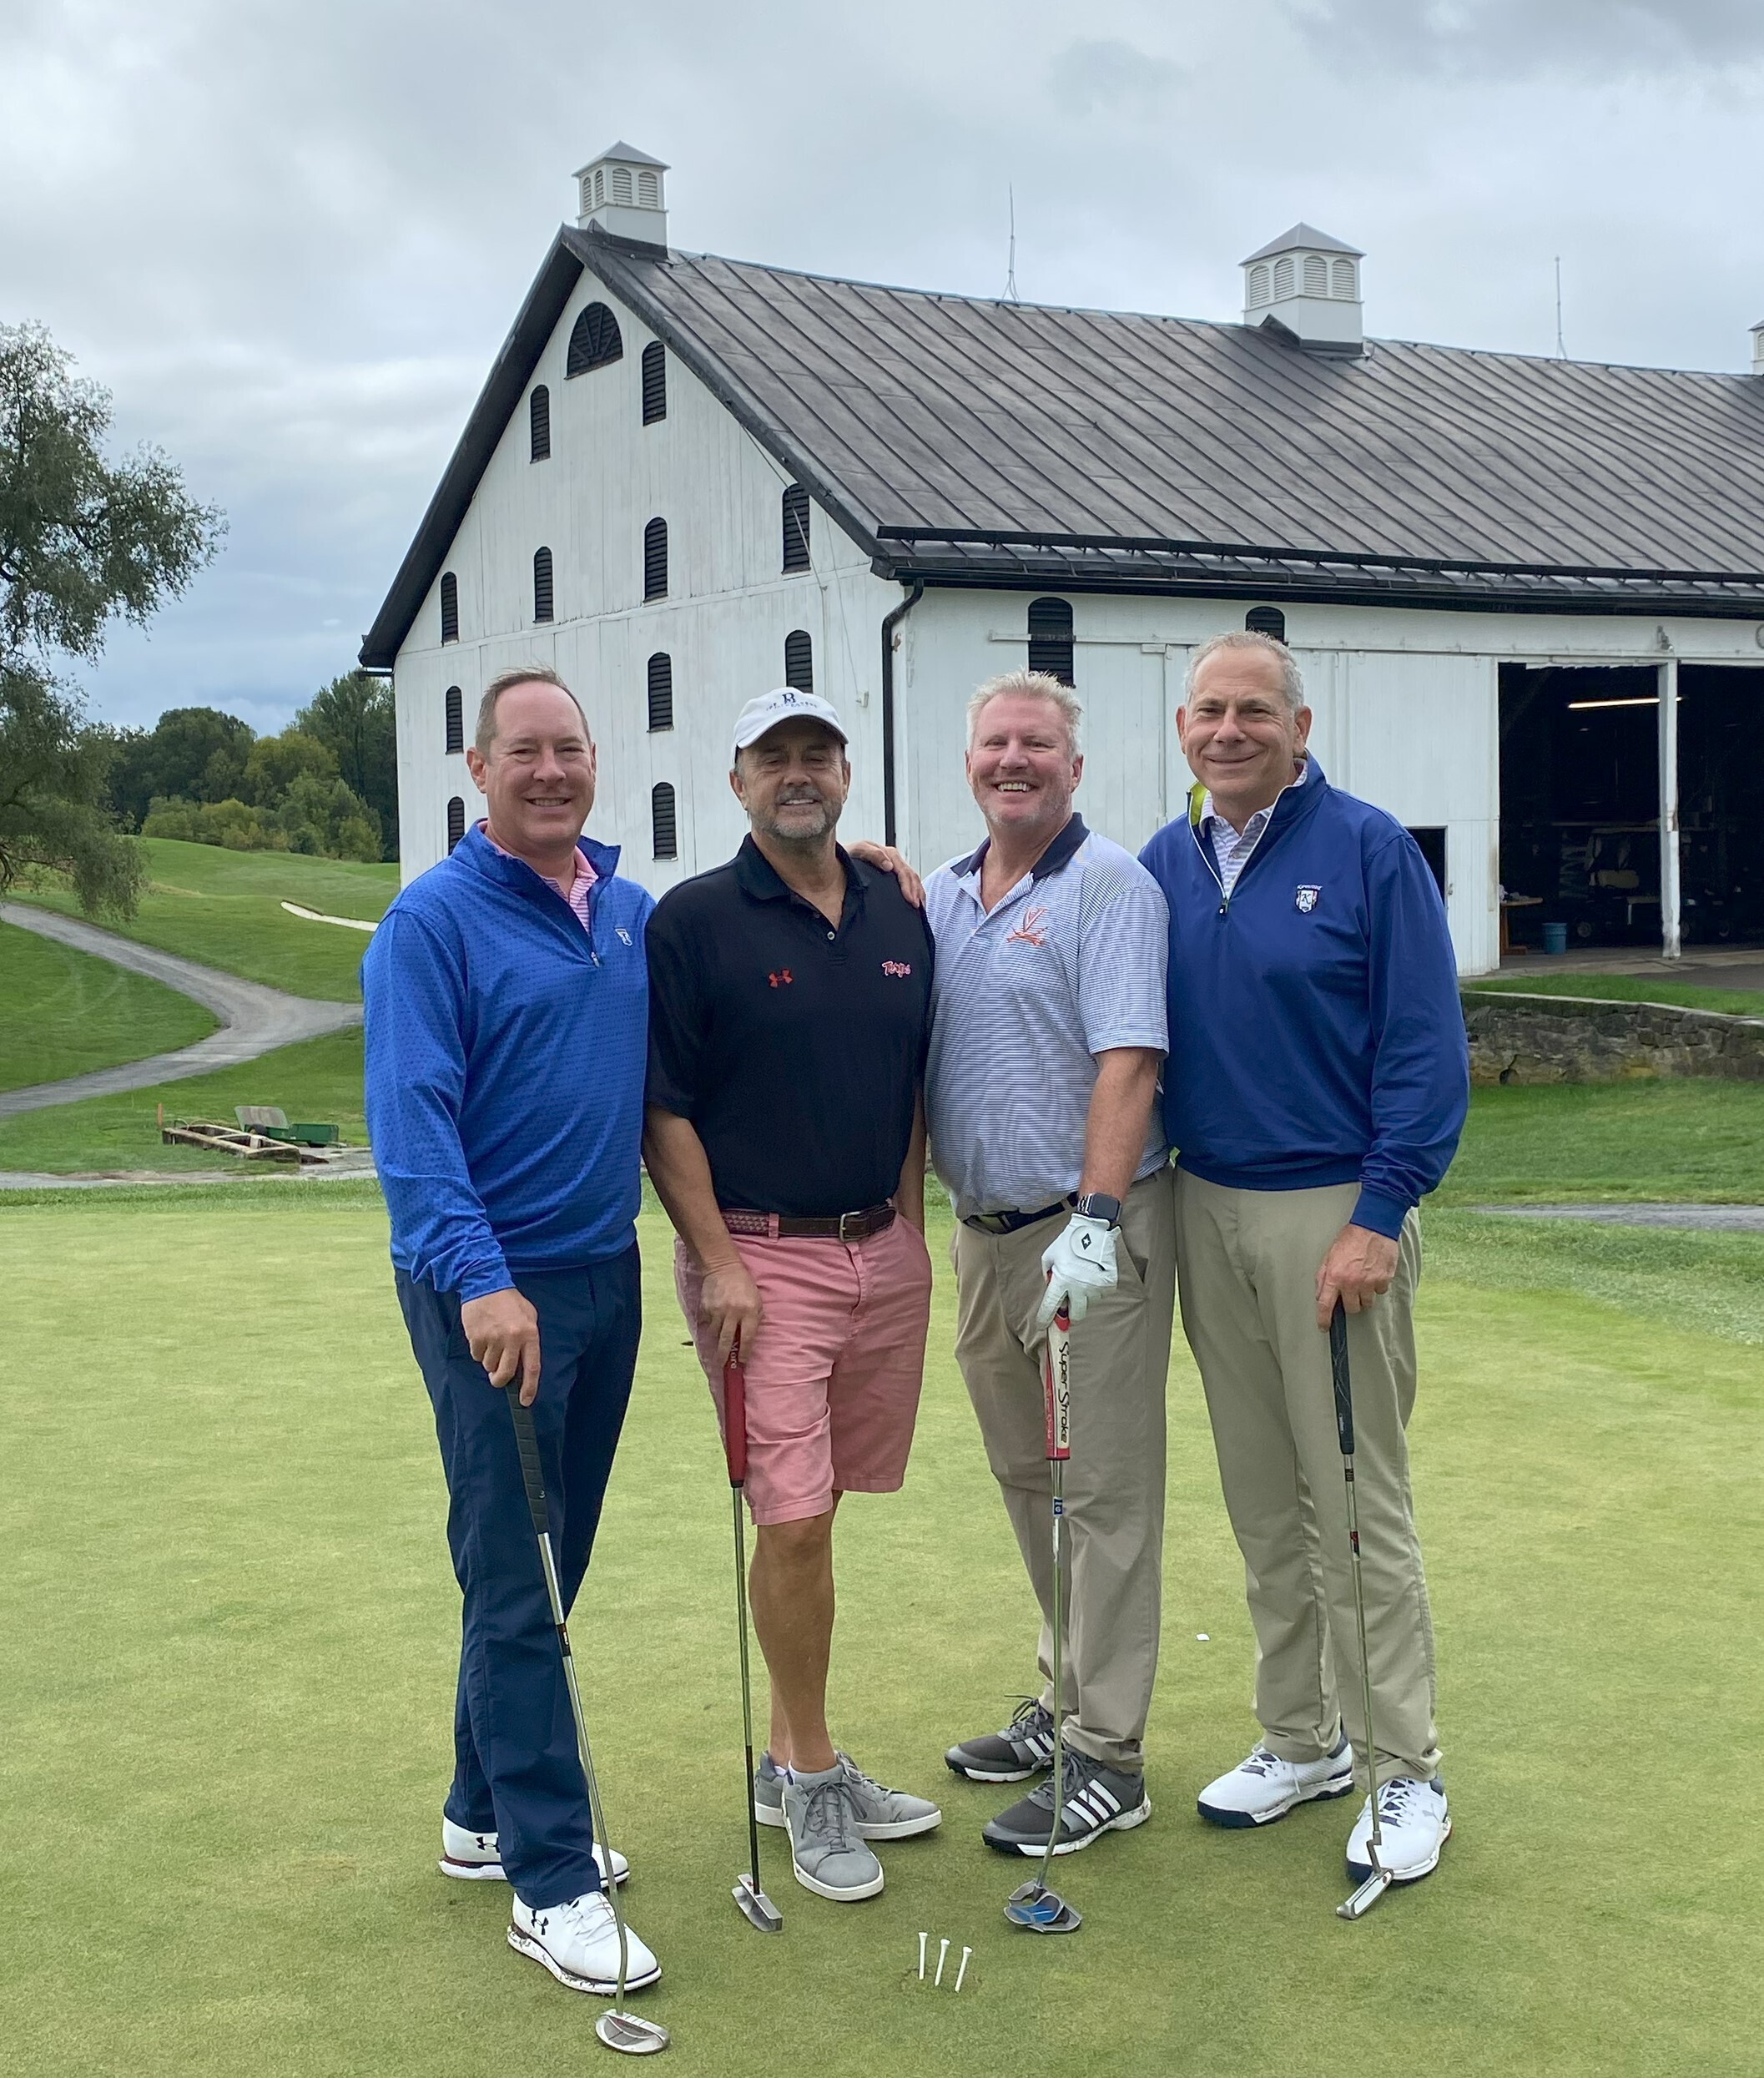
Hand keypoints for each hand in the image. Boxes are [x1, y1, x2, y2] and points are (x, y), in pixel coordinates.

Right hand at [460, 1287, 540, 1403]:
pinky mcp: (476, 1337)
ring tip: (491, 1342)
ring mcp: (493, 1339)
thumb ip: (528, 1339)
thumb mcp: (529, 1316)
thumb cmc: (509, 1301)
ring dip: (489, 1360)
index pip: (532, 1367)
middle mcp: (512, 1338)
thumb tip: (524, 1364)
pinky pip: (477, 1356)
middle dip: (500, 1380)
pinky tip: (481, 1335)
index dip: (529, 1387)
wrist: (485, 1284)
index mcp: (529, 1334)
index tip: (525, 1401)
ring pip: (489, 1365)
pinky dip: (478, 1351)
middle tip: (497, 1378)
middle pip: (506, 1373)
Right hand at [700, 1254, 762, 1365]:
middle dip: (724, 1356)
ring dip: (716, 1343)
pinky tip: (712, 1329)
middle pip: (727, 1340)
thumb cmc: (744, 1284)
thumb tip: (748, 1338)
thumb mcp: (757, 1300)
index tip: (742, 1362)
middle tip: (722, 1365)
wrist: (723, 1267)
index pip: (747, 1338)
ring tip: (717, 1350)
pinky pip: (708, 1324)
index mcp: (749, 1311)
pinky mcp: (706, 1308)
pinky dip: (710, 1328)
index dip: (744, 1352)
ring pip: (715, 1334)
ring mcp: (718, 1310)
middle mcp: (733, 1313)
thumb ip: (755, 1318)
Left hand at [847, 841, 924, 907]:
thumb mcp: (858, 851)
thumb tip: (889, 866)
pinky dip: (915, 893)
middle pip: (910, 875)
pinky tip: (917, 903)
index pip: (903, 870)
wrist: (837, 860)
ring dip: (918, 892)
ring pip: (912, 879)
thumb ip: (873, 855)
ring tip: (920, 906)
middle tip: (916, 906)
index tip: (909, 898)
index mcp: (887, 853)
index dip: (908, 885)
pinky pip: (908, 883)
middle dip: (915, 891)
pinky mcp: (891, 876)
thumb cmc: (846, 856)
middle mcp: (893, 860)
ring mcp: (893, 868)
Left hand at [1036, 1214, 1117, 1329]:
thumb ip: (1047, 1275)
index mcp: (1062, 1280)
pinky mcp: (1109, 1285)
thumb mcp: (1049, 1256)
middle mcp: (1079, 1287)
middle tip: (1069, 1302)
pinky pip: (1100, 1295)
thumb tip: (1050, 1289)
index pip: (1051, 1306)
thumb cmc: (1068, 1242)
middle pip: (1076, 1315)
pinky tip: (1093, 1275)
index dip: (1045, 1318)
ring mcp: (1096, 1287)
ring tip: (1083, 1277)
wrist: (1093, 1229)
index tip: (1043, 1325)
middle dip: (1071, 1312)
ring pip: (1089, 1304)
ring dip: (1084, 1297)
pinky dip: (1095, 1289)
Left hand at [1315, 1223, 1399, 1328]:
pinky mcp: (1384, 1279)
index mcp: (1335, 1276)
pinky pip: (1380, 1292)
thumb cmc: (1350, 1239)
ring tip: (1363, 1280)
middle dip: (1350, 1303)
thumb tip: (1320, 1294)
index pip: (1326, 1305)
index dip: (1324, 1319)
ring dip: (1364, 1296)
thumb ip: (1323, 1276)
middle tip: (1350, 1290)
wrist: (1373, 1227)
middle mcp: (1352, 1282)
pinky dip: (1377, 1286)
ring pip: (1367, 1303)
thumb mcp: (1329, 1255)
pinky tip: (1374, 1273)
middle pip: (1351, 1309)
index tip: (1324, 1327)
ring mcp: (1369, 1282)